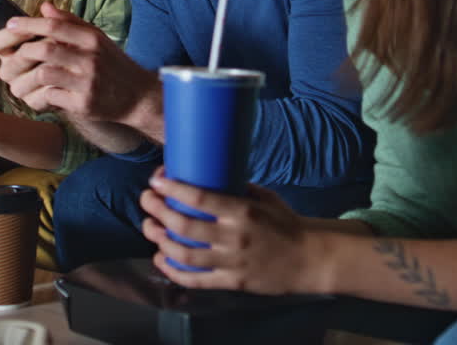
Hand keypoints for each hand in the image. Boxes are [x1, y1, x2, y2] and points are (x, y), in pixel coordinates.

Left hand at [0, 3, 159, 124]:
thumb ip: (70, 22)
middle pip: (45, 49)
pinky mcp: (84, 104)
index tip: (10, 24)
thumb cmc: (113, 64)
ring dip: (25, 78)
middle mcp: (91, 58)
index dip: (28, 24)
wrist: (138, 97)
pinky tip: (37, 96)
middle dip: (22, 52)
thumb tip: (44, 7)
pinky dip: (38, 97)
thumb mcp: (97, 39)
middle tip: (13, 58)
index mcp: (92, 38)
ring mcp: (87, 82)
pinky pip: (50, 97)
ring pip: (44, 74)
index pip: (55, 25)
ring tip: (19, 82)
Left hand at [140, 169, 321, 293]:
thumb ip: (237, 189)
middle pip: (185, 226)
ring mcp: (232, 262)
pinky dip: (173, 271)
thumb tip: (209, 174)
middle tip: (147, 200)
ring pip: (185, 254)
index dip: (174, 189)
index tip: (157, 180)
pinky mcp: (232, 282)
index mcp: (244, 212)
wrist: (310, 258)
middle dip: (159, 211)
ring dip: (160, 240)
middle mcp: (235, 237)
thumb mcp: (265, 198)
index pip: (201, 199)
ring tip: (150, 227)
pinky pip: (196, 280)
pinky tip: (160, 258)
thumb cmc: (286, 223)